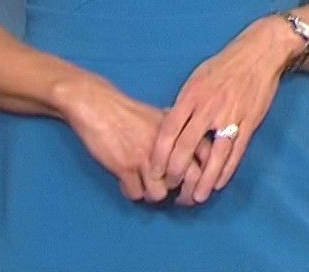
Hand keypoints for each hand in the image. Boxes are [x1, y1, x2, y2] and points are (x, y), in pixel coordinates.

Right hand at [58, 76, 213, 202]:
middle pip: (190, 180)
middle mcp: (168, 146)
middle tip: (181, 200)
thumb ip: (180, 133)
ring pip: (160, 194)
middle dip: (187, 196)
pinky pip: (136, 194)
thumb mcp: (163, 117)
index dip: (207, 177)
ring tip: (149, 187)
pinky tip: (129, 183)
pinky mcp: (125, 168)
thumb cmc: (131, 113)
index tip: (201, 185)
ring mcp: (147, 158)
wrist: (101, 107)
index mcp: (181, 132)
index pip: (208, 158)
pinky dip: (132, 193)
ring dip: (154, 194)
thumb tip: (195, 149)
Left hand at [148, 16, 300, 203]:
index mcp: (191, 96)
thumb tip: (170, 129)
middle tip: (169, 188)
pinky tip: (219, 183)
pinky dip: (227, 169)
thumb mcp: (196, 79)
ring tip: (195, 197)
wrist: (259, 53)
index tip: (152, 172)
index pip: (169, 130)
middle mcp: (209, 107)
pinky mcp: (250, 121)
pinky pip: (237, 151)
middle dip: (176, 171)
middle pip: (188, 146)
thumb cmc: (224, 66)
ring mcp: (231, 115)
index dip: (159, 154)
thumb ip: (184, 104)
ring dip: (204, 179)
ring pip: (214, 154)